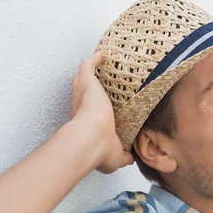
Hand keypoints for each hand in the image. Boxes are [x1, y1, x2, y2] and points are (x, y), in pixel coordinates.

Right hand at [70, 52, 133, 173]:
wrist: (91, 139)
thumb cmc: (99, 150)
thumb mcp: (116, 157)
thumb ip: (124, 156)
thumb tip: (130, 157)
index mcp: (87, 124)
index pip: (90, 114)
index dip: (95, 110)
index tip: (104, 108)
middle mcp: (82, 108)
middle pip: (83, 94)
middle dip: (89, 88)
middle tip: (102, 82)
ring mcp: (83, 95)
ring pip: (83, 80)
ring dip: (91, 72)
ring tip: (101, 65)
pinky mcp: (87, 84)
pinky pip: (87, 67)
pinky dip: (94, 60)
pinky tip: (102, 55)